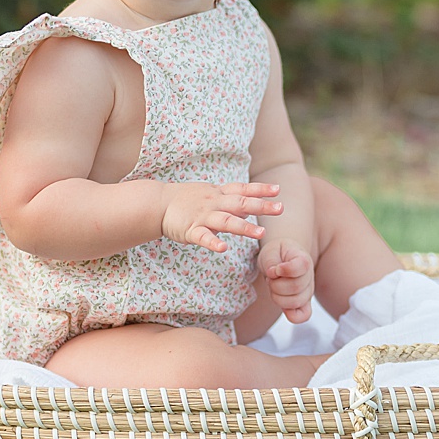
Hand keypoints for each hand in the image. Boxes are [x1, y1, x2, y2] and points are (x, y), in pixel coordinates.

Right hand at [161, 182, 281, 252]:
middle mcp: (213, 203)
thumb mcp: (210, 195)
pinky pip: (203, 237)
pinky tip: (223, 249)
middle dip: (261, 206)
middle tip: (280, 208)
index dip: (260, 189)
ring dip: (244, 226)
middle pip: (240, 203)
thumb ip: (230, 201)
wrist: (157, 203)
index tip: (278, 190)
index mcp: (218, 194)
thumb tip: (251, 206)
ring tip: (261, 233)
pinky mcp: (190, 230)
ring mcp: (202, 216)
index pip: (242, 189)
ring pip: (225, 221)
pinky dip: (213, 243)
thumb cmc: (187, 199)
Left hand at [257, 238, 314, 322]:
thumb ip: (271, 260)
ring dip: (277, 297)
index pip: (301, 266)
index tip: (276, 269)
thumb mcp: (270, 251)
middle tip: (271, 279)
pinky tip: (283, 307)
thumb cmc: (277, 254)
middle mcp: (309, 276)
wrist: (284, 258)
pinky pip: (303, 316)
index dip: (284, 270)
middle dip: (275, 285)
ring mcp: (308, 292)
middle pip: (295, 287)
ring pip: (295, 302)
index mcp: (303, 259)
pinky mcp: (304, 304)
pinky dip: (292, 315)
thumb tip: (273, 273)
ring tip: (274, 288)